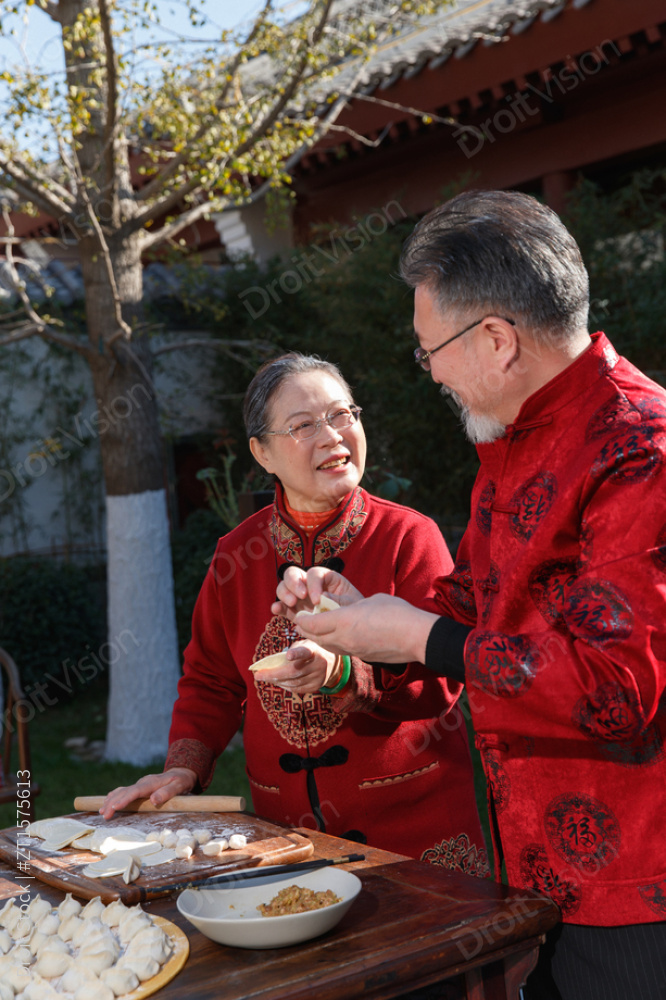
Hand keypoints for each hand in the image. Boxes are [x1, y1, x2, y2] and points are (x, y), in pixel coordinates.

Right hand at [99, 767, 196, 820]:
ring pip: (122, 791)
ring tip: (102, 811)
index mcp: (152, 782)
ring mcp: (140, 784)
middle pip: (125, 791)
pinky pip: (124, 790)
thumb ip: (167, 793)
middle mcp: (143, 782)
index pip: (136, 791)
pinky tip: (107, 801)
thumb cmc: (182, 781)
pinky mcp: (140, 787)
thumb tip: (153, 800)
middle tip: (104, 815)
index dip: (125, 799)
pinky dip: (114, 795)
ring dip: (111, 800)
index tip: (115, 807)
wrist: (182, 772)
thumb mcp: (179, 786)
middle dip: (113, 803)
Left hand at [254, 641, 340, 693]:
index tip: (288, 655)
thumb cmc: (312, 650)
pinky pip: (298, 689)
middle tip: (258, 675)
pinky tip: (278, 683)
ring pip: (293, 683)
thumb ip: (292, 650)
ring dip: (277, 682)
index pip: (304, 652)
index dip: (296, 653)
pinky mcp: (317, 686)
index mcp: (313, 650)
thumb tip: (274, 662)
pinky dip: (286, 687)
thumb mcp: (305, 644)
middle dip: (273, 675)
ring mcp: (318, 677)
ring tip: (266, 678)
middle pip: (293, 672)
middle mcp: (317, 665)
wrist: (333, 663)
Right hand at [272, 566, 363, 619]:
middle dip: (294, 583)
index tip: (318, 600)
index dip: (314, 584)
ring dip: (285, 593)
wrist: (350, 629)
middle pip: (293, 573)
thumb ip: (338, 600)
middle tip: (301, 596)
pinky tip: (276, 610)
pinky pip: (282, 606)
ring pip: (284, 587)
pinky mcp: (294, 611)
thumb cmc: (353, 612)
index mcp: (325, 578)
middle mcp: (309, 584)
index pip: (314, 574)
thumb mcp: (351, 604)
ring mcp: (299, 597)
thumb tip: (322, 597)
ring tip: (292, 604)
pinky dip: (277, 607)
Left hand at [292, 592, 438, 663]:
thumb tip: (339, 605)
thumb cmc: (397, 613)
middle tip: (301, 621)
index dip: (303, 618)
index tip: (299, 613)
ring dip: (316, 638)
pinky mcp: (361, 656)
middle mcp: (344, 638)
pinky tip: (333, 638)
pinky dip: (330, 644)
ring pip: (326, 646)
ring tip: (314, 630)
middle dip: (305, 629)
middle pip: (315, 637)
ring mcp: (352, 650)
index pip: (312, 623)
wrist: (416, 637)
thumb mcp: (370, 601)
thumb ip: (350, 604)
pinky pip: (339, 650)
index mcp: (344, 621)